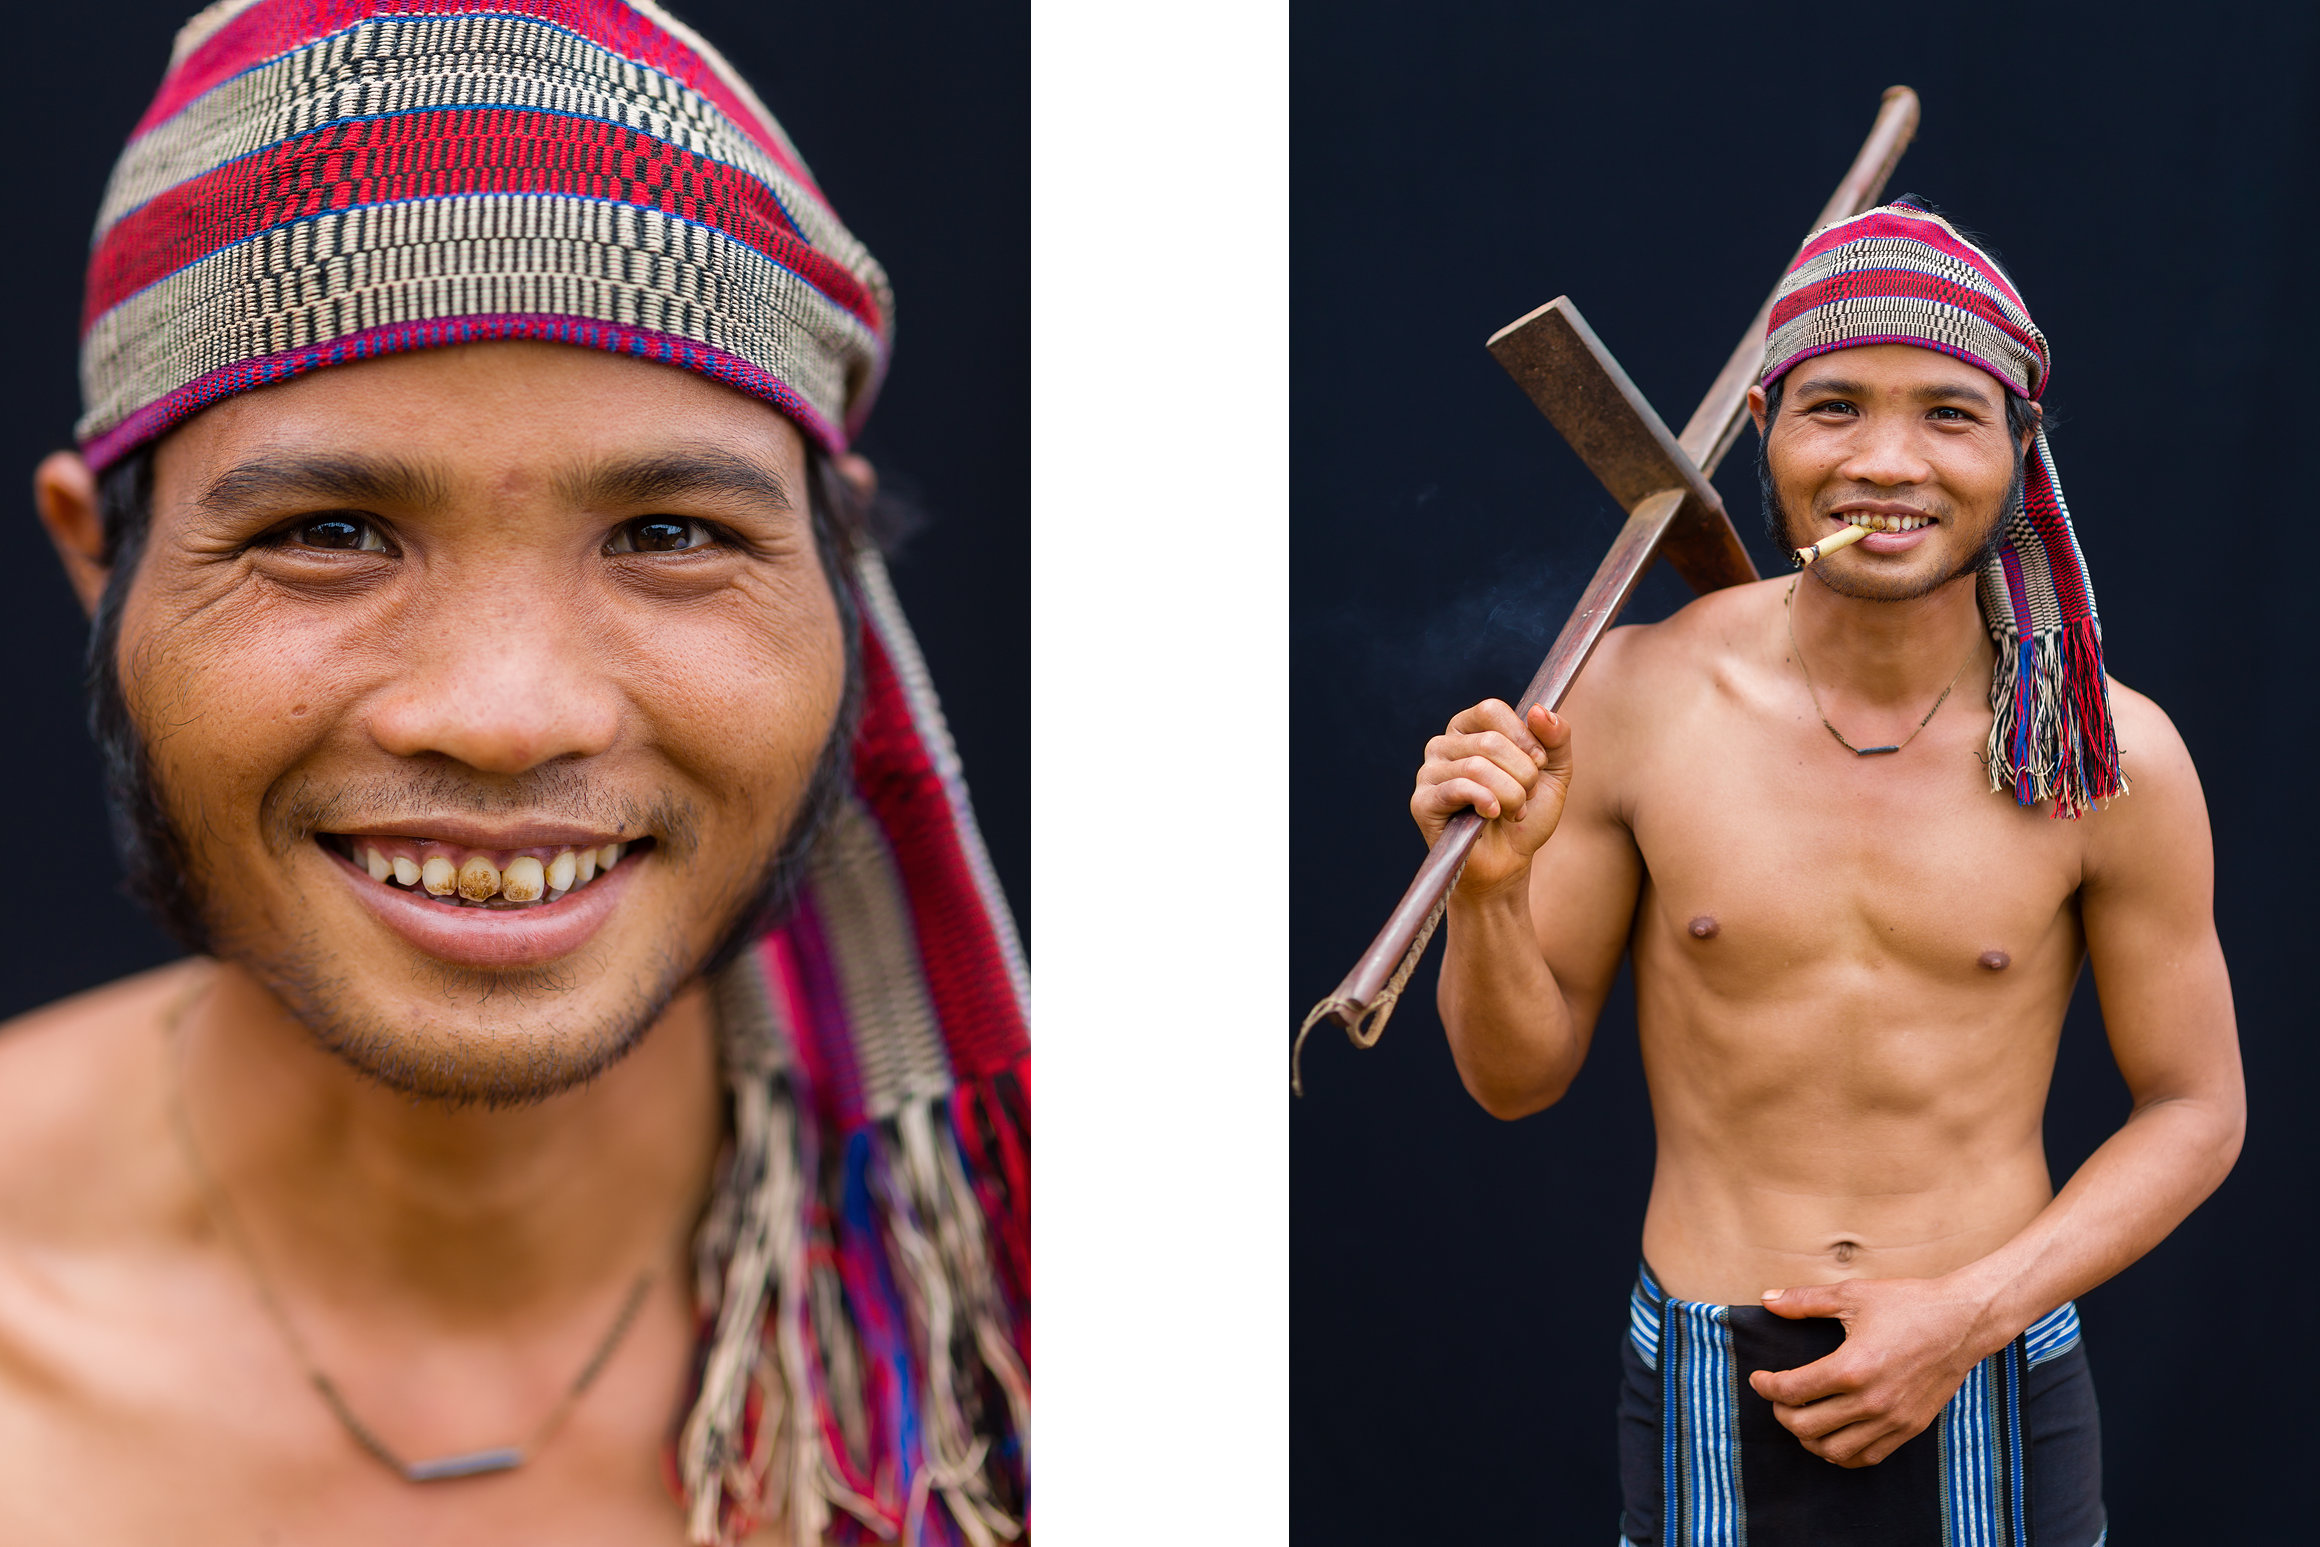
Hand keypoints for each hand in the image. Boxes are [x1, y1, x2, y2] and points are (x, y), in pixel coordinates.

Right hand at [1409, 699, 1572, 897]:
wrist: (1509, 862)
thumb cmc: (1526, 815)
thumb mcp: (1554, 771)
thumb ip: (1557, 736)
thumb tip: (1539, 710)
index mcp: (1468, 729)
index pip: (1491, 710)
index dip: (1523, 737)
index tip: (1538, 763)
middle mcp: (1442, 745)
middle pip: (1489, 741)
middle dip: (1522, 774)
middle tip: (1525, 797)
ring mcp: (1428, 773)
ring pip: (1477, 766)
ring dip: (1510, 794)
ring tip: (1512, 811)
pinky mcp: (1422, 802)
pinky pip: (1458, 788)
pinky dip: (1486, 801)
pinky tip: (1492, 815)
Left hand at [1745, 1276, 1998, 1467]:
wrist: (1963, 1321)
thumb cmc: (1908, 1303)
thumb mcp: (1852, 1294)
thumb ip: (1804, 1301)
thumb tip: (1767, 1300)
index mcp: (1852, 1368)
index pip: (1792, 1391)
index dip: (1766, 1387)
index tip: (1759, 1379)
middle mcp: (1871, 1402)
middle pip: (1806, 1427)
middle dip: (1782, 1414)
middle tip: (1778, 1398)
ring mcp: (1892, 1420)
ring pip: (1834, 1451)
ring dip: (1808, 1438)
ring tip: (1802, 1417)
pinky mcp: (1910, 1428)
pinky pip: (1867, 1457)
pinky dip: (1841, 1453)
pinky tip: (1832, 1435)